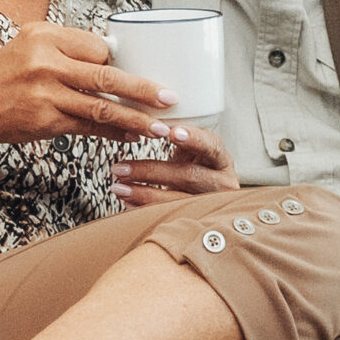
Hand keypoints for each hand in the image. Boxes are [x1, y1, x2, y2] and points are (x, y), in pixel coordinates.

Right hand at [0, 23, 182, 176]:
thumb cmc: (1, 77)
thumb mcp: (28, 47)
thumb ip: (66, 50)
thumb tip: (112, 60)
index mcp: (45, 37)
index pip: (97, 47)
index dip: (118, 62)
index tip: (135, 71)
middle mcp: (46, 63)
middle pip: (106, 76)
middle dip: (143, 89)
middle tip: (170, 98)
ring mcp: (46, 94)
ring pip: (101, 107)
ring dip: (135, 118)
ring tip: (161, 126)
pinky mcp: (45, 121)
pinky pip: (88, 129)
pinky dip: (113, 134)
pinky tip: (131, 137)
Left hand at [109, 122, 240, 205]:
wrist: (212, 196)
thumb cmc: (198, 166)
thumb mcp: (193, 149)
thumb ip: (177, 136)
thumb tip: (142, 119)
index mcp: (221, 159)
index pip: (211, 146)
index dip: (193, 139)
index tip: (173, 132)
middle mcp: (222, 183)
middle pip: (188, 176)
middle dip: (151, 172)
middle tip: (121, 168)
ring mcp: (211, 205)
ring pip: (177, 200)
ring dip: (143, 193)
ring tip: (118, 187)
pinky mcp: (197, 220)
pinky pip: (169, 216)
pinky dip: (145, 209)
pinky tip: (127, 203)